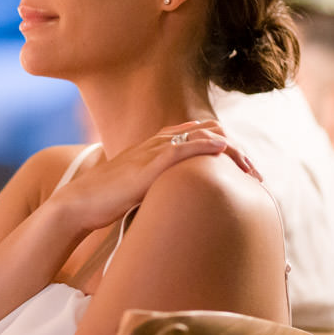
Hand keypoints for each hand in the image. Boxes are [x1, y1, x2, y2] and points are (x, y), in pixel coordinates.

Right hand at [49, 120, 258, 232]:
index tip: (245, 171)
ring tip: (250, 169)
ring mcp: (151, 151)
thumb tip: (181, 203)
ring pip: (200, 136)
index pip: (200, 134)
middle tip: (254, 174)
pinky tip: (221, 150)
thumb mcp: (141, 189)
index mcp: (156, 146)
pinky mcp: (146, 165)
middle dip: (236, 149)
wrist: (78, 204)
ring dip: (231, 150)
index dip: (226, 148)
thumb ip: (161, 187)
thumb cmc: (106, 201)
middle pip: (207, 130)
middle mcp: (156, 142)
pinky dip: (205, 145)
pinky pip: (181, 147)